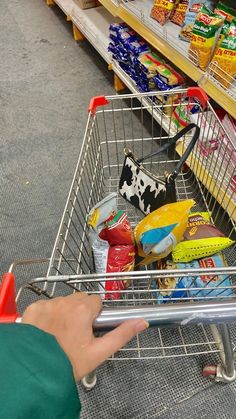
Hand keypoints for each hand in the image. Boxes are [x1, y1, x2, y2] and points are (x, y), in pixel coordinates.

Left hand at [22, 293, 147, 380]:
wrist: (37, 374)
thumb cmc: (70, 363)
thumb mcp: (99, 352)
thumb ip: (122, 334)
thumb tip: (142, 321)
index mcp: (83, 309)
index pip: (96, 302)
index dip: (94, 316)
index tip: (88, 330)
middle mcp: (65, 302)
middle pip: (80, 299)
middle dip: (80, 312)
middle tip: (76, 334)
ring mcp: (48, 304)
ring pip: (63, 301)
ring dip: (64, 312)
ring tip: (60, 334)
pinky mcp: (33, 308)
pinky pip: (46, 305)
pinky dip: (48, 314)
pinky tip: (46, 331)